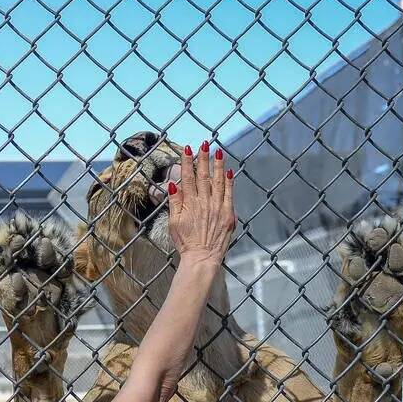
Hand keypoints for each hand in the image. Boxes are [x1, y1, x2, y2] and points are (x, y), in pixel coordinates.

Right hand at [168, 140, 236, 266]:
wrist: (202, 257)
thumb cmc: (185, 242)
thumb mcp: (173, 222)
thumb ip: (174, 202)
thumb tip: (173, 184)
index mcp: (189, 203)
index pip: (187, 177)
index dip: (187, 162)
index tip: (188, 149)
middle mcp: (204, 202)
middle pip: (203, 175)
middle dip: (203, 158)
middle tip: (204, 144)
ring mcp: (218, 207)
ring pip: (218, 181)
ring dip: (218, 165)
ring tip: (218, 152)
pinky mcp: (228, 214)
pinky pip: (229, 194)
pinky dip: (230, 182)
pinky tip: (229, 171)